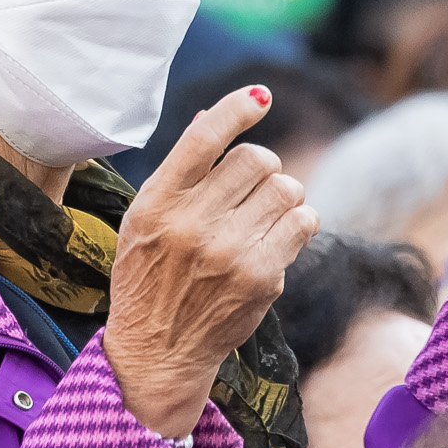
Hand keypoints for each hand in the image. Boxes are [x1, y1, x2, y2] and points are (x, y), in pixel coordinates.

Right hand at [107, 87, 318, 436]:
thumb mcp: (144, 219)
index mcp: (156, 202)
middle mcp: (191, 224)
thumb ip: (178, 171)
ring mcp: (228, 252)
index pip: (204, 138)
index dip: (237, 108)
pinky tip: (279, 237)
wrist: (157, 350)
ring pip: (287, 188)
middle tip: (254, 188)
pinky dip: (299, 223)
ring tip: (265, 216)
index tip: (260, 97)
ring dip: (284, 196)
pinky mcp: (260, 278)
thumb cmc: (149, 277)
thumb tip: (211, 117)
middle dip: (264, 168)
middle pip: (256, 159)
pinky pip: (303, 223)